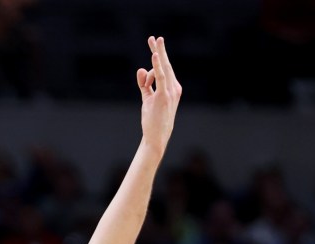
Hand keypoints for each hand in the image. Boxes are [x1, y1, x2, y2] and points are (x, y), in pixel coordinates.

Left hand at [136, 36, 181, 154]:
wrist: (156, 136)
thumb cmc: (153, 119)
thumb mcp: (147, 99)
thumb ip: (144, 84)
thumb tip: (140, 69)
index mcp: (173, 88)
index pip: (165, 68)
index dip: (159, 55)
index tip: (153, 43)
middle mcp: (174, 87)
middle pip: (165, 65)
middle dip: (159, 50)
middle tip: (154, 37)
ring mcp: (170, 91)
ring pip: (161, 69)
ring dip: (156, 55)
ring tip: (152, 41)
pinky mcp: (164, 96)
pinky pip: (161, 77)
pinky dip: (157, 65)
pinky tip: (154, 55)